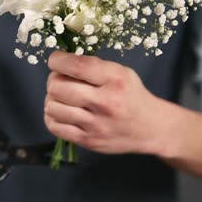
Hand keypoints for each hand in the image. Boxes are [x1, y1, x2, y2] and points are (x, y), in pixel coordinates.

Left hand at [44, 51, 185, 156]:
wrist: (150, 128)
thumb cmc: (132, 96)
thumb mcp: (121, 73)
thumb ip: (93, 67)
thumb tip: (60, 63)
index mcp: (115, 80)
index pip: (76, 66)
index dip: (57, 61)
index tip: (55, 60)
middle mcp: (105, 102)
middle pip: (58, 87)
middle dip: (53, 80)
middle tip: (60, 80)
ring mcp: (95, 124)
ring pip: (52, 107)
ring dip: (52, 99)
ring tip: (61, 97)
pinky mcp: (88, 141)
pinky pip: (55, 127)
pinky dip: (52, 116)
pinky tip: (61, 112)